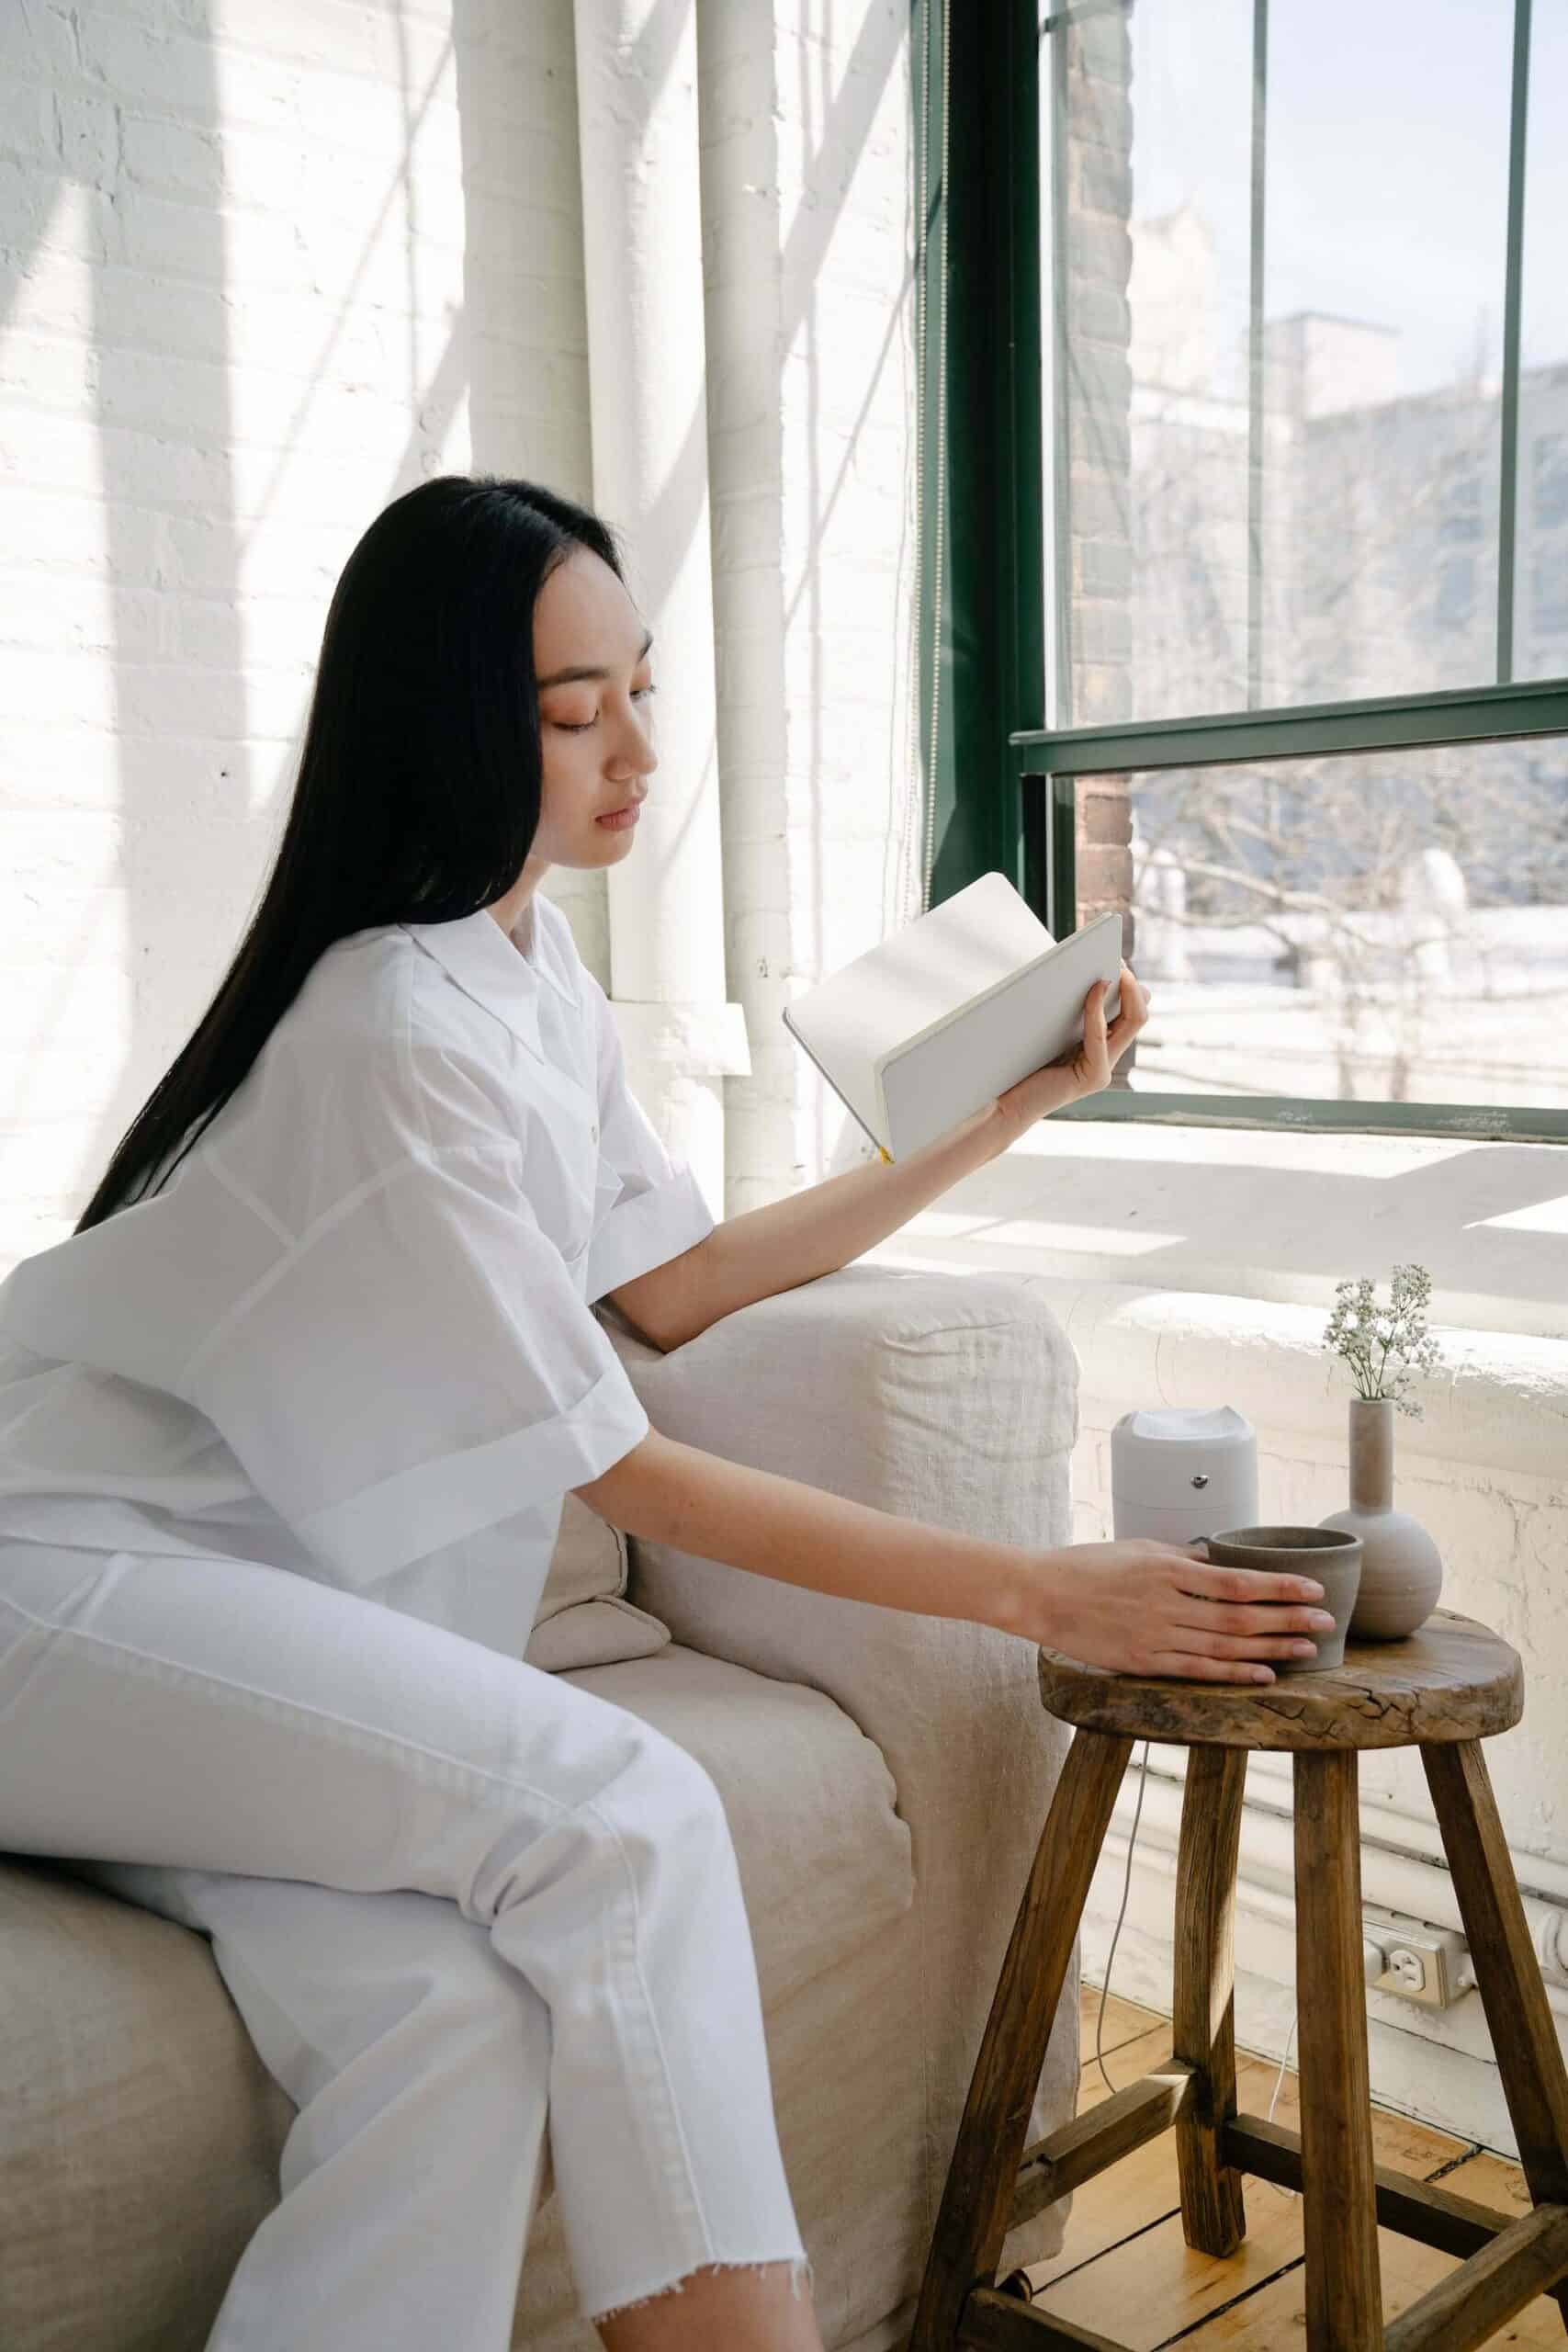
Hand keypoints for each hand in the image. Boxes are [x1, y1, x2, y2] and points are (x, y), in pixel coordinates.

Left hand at [994, 962, 1150, 1138]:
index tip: (1116, 957)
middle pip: (1138, 1013)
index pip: (1130, 1010)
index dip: (1129, 983)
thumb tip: (1084, 973)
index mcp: (1098, 1045)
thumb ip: (1069, 1009)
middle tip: (1119, 960)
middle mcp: (1107, 1057)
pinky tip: (1093, 989)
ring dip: (1125, 991)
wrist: (1003, 1102)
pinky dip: (1098, 1009)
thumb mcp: (1049, 1027)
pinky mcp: (1094, 1077)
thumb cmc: (1019, 1062)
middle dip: (1132, 984)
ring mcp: (1104, 1069)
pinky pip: (1102, 1035)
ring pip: (1133, 1022)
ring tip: (1114, 967)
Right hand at [1002, 1538, 1335, 1682]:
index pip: (1237, 1581)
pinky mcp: (1144, 1662)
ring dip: (1272, 1648)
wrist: (1039, 1595)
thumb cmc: (1085, 1565)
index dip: (1279, 1586)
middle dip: (1288, 1619)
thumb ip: (1179, 1557)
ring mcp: (1156, 1636)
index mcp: (1167, 1570)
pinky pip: (1199, 1669)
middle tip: (1326, 1621)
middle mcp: (1168, 1604)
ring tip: (1307, 1648)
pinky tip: (1264, 1673)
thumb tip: (1215, 1560)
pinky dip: (1235, 1673)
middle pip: (1241, 1617)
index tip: (1313, 1587)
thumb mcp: (1136, 1549)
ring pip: (1227, 1646)